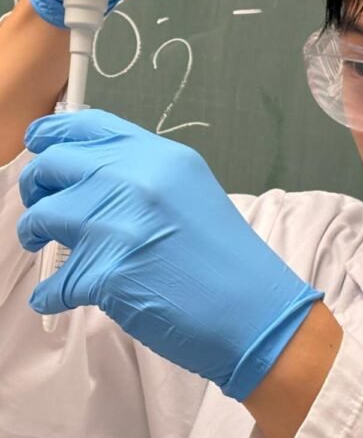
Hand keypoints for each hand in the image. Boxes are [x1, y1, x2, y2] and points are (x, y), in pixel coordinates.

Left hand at [17, 110, 322, 400]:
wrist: (254, 311)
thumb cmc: (225, 260)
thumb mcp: (190, 193)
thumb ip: (142, 177)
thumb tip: (85, 176)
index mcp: (160, 157)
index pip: (88, 126)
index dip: (52, 134)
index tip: (39, 146)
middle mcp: (136, 179)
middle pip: (54, 166)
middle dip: (37, 187)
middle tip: (43, 210)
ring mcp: (118, 224)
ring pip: (42, 218)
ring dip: (35, 236)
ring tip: (48, 250)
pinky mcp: (105, 272)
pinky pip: (54, 282)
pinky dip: (51, 294)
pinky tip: (62, 297)